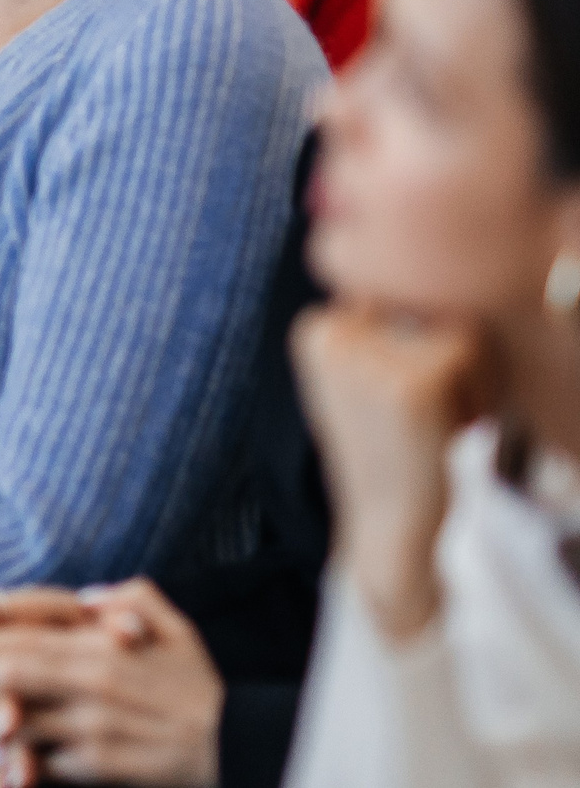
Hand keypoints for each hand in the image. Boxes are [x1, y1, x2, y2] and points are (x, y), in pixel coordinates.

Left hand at [0, 579, 221, 786]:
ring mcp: (93, 728)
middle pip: (5, 678)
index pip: (19, 637)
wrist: (241, 749)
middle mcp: (91, 685)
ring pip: (17, 723)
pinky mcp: (98, 767)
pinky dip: (24, 759)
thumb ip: (133, 599)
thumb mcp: (177, 629)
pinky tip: (20, 756)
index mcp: (101, 647)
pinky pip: (43, 762)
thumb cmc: (198, 689)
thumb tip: (91, 596)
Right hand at [292, 303, 487, 641]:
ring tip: (438, 420)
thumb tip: (423, 269)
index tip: (395, 392)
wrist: (386, 525)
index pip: (395, 292)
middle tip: (420, 410)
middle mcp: (332, 334)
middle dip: (443, 356)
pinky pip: (472, 355)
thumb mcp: (358, 375)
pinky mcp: (415, 385)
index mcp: (314, 329)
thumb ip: (375, 324)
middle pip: (426, 304)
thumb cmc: (386, 448)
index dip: (414, 341)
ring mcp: (372, 358)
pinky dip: (479, 394)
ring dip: (468, 376)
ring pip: (456, 328)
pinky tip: (451, 429)